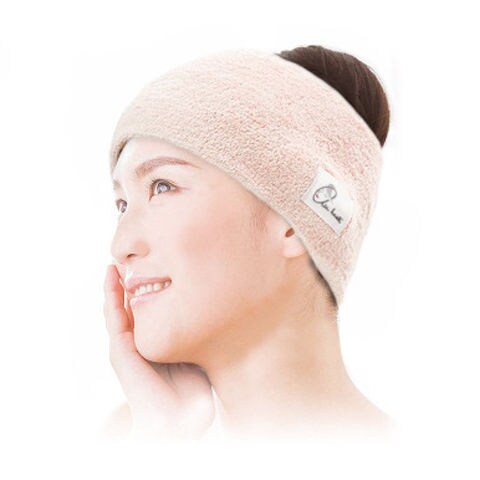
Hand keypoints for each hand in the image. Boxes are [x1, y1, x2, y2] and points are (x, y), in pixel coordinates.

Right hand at [103, 264, 215, 439]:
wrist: (180, 418)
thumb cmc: (193, 384)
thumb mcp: (198, 345)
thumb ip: (201, 325)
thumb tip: (223, 297)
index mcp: (152, 338)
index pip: (146, 304)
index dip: (146, 283)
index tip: (154, 260)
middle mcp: (137, 340)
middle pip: (129, 304)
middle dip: (128, 281)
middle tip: (131, 256)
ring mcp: (127, 346)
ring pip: (116, 308)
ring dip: (113, 285)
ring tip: (115, 263)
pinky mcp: (121, 352)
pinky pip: (114, 319)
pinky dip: (111, 298)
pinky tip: (112, 278)